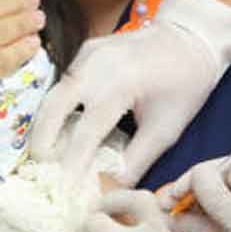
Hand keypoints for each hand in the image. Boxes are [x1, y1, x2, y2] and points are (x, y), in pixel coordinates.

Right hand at [31, 0, 230, 185]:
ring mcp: (87, 55)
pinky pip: (64, 83)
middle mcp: (95, 66)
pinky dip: (58, 108)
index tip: (62, 192)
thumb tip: (110, 189)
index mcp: (118, 85)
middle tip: (40, 171)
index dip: (71, 166)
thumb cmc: (184, 86)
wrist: (190, 39)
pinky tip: (61, 130)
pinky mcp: (85, 51)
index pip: (84, 134)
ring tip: (45, 156)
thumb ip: (136, 161)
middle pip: (52, 109)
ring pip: (52, 95)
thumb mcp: (166, 129)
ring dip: (45, 125)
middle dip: (41, 142)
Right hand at [166, 160, 230, 231]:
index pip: (230, 172)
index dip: (204, 174)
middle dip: (185, 198)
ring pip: (202, 226)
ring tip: (153, 225)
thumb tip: (198, 172)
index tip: (181, 188)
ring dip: (180, 224)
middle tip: (160, 205)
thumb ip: (221, 201)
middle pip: (212, 198)